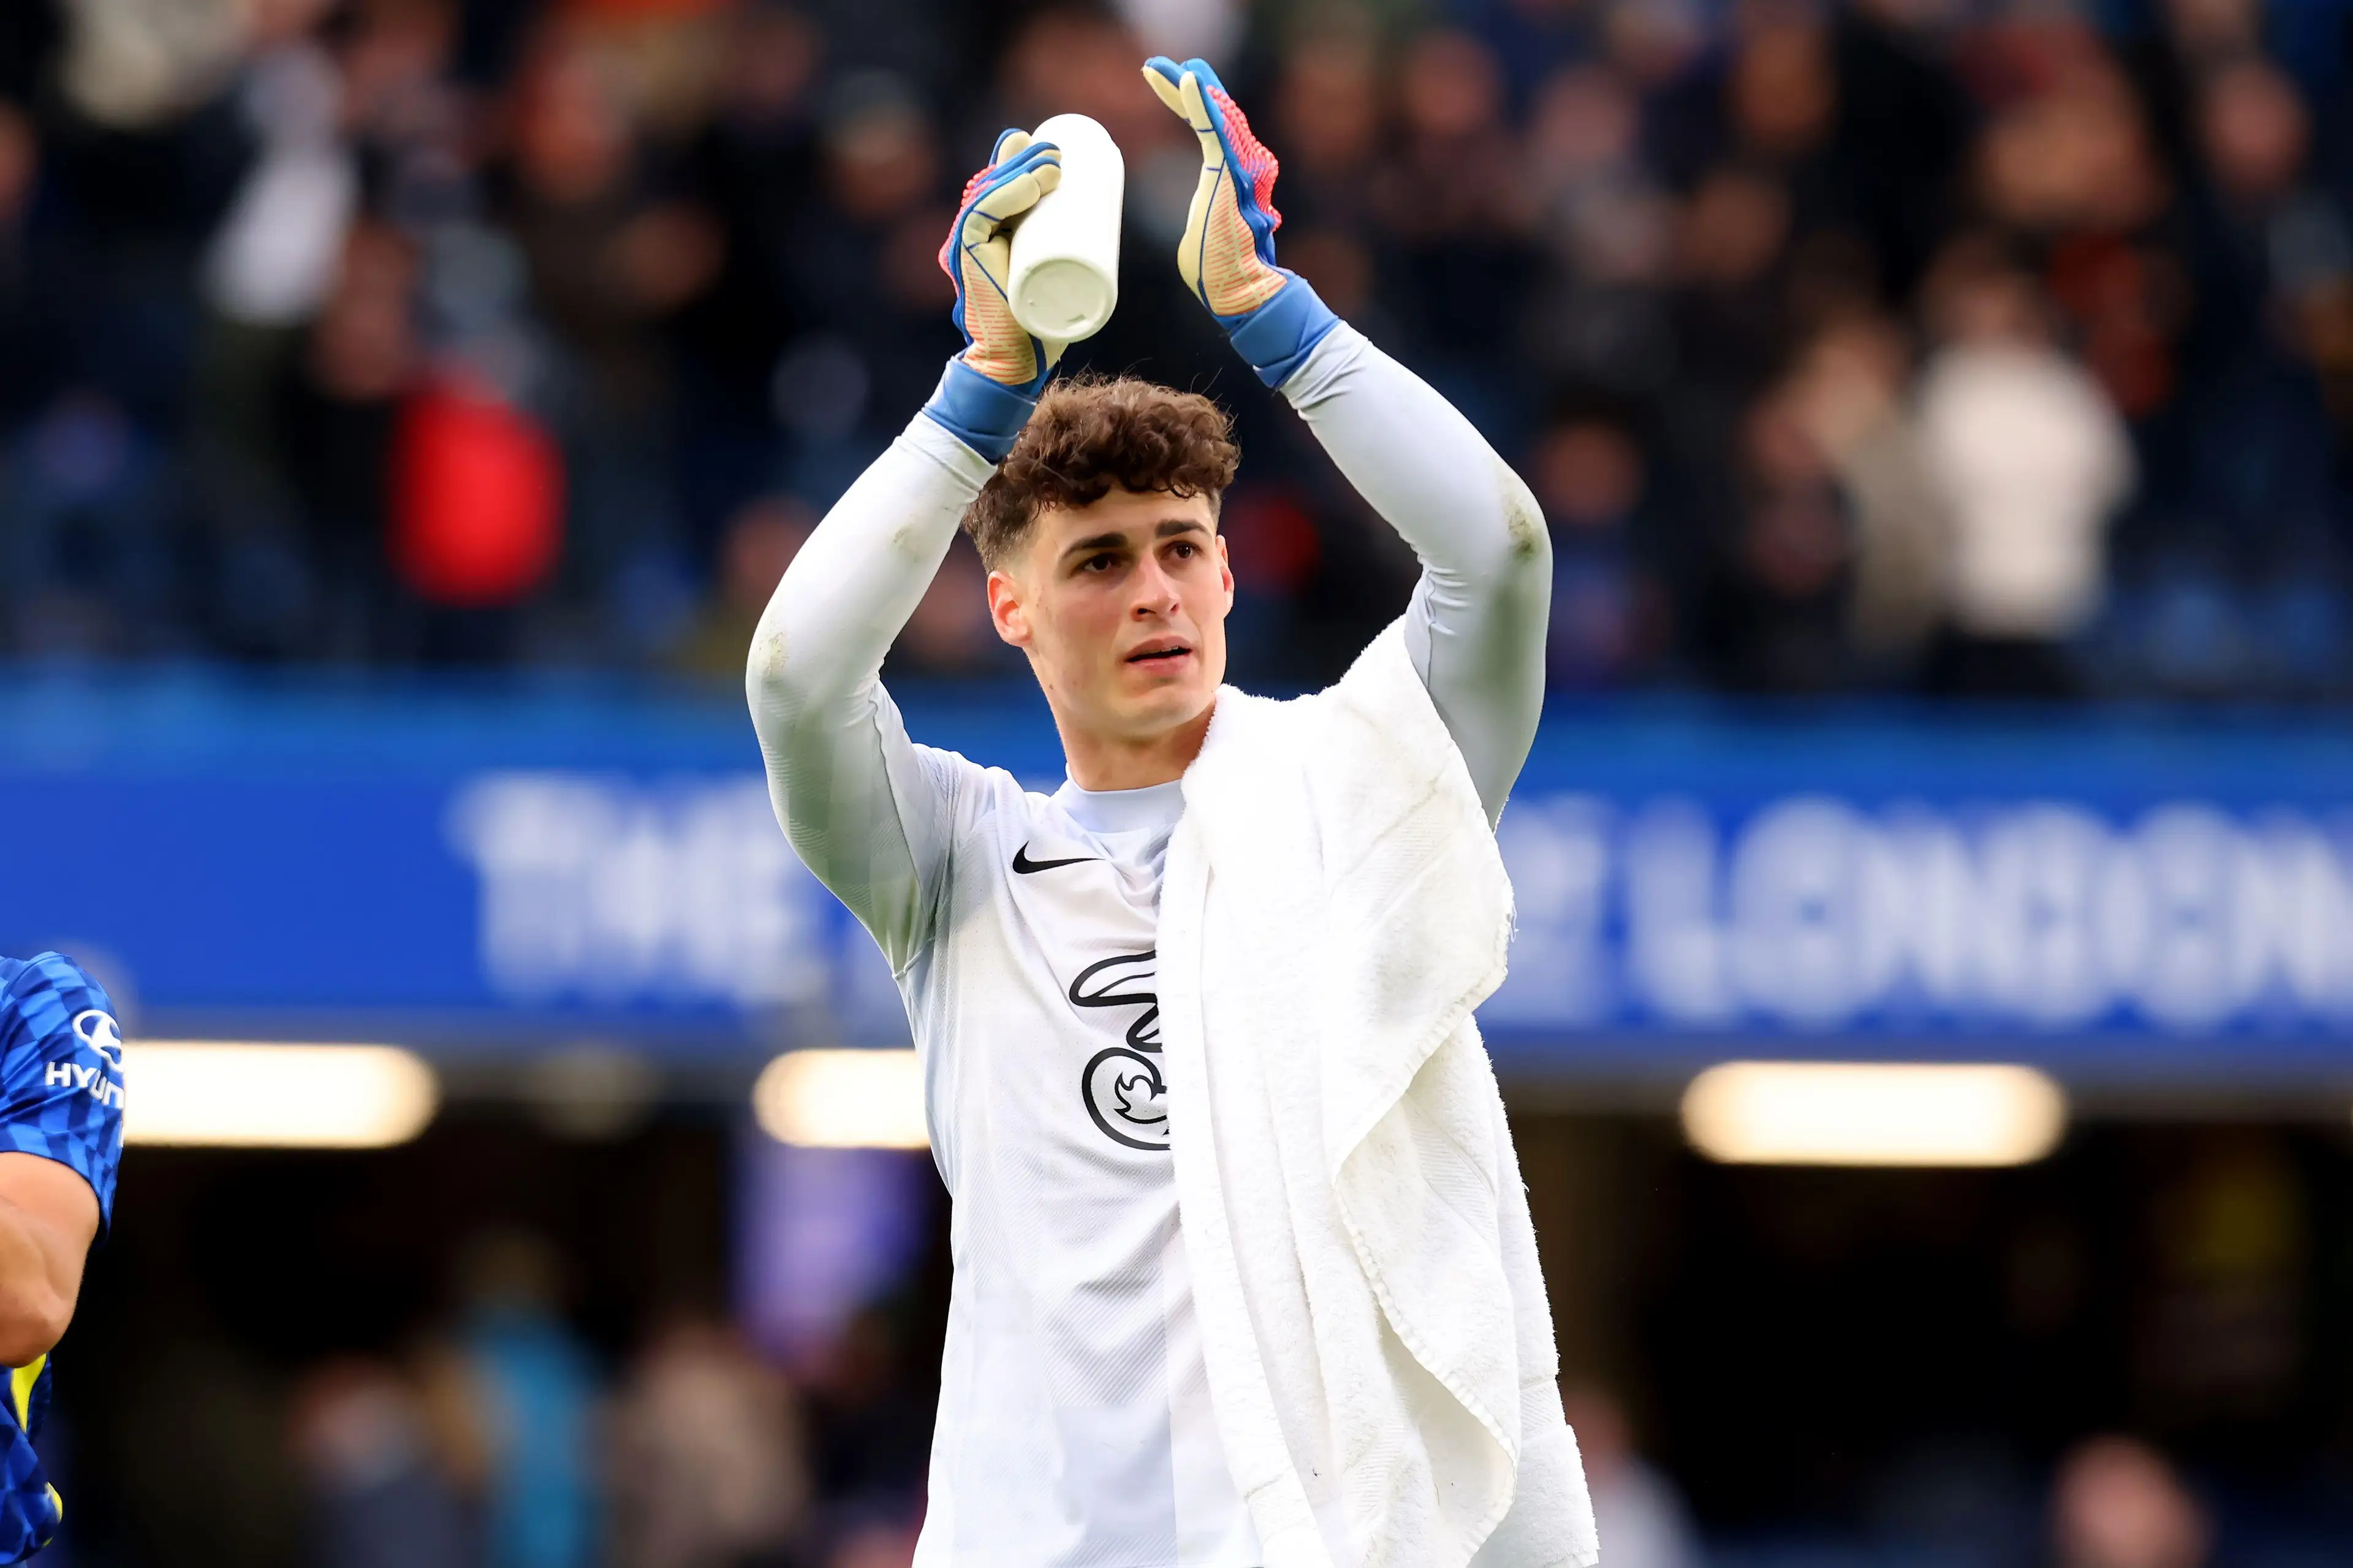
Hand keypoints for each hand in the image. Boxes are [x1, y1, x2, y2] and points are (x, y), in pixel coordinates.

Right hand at [938, 129, 1062, 394]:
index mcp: (991, 235)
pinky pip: (980, 217)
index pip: (1002, 188)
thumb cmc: (1040, 329)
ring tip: (1055, 164)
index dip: (1023, 162)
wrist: (1015, 363)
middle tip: (1060, 153)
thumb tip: (1105, 231)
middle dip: (1026, 160)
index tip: (1058, 152)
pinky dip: (1004, 197)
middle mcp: (975, 235)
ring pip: (989, 194)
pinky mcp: (966, 257)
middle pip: (996, 185)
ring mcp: (968, 245)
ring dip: (1022, 172)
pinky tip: (1030, 185)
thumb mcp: (1061, 283)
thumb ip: (1072, 259)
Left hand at [1142, 56, 1336, 385]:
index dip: (1188, 102)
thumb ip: (1207, 207)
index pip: (1210, 127)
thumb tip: (1204, 210)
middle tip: (1156, 65)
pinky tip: (1189, 79)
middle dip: (1186, 85)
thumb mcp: (1205, 227)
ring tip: (1166, 67)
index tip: (1163, 82)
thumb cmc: (1220, 270)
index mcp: (1232, 175)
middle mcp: (1244, 165)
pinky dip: (1202, 104)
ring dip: (1190, 87)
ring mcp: (1242, 168)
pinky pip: (1216, 131)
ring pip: (1217, 115)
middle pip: (1215, 113)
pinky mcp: (1233, 176)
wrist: (1241, 292)